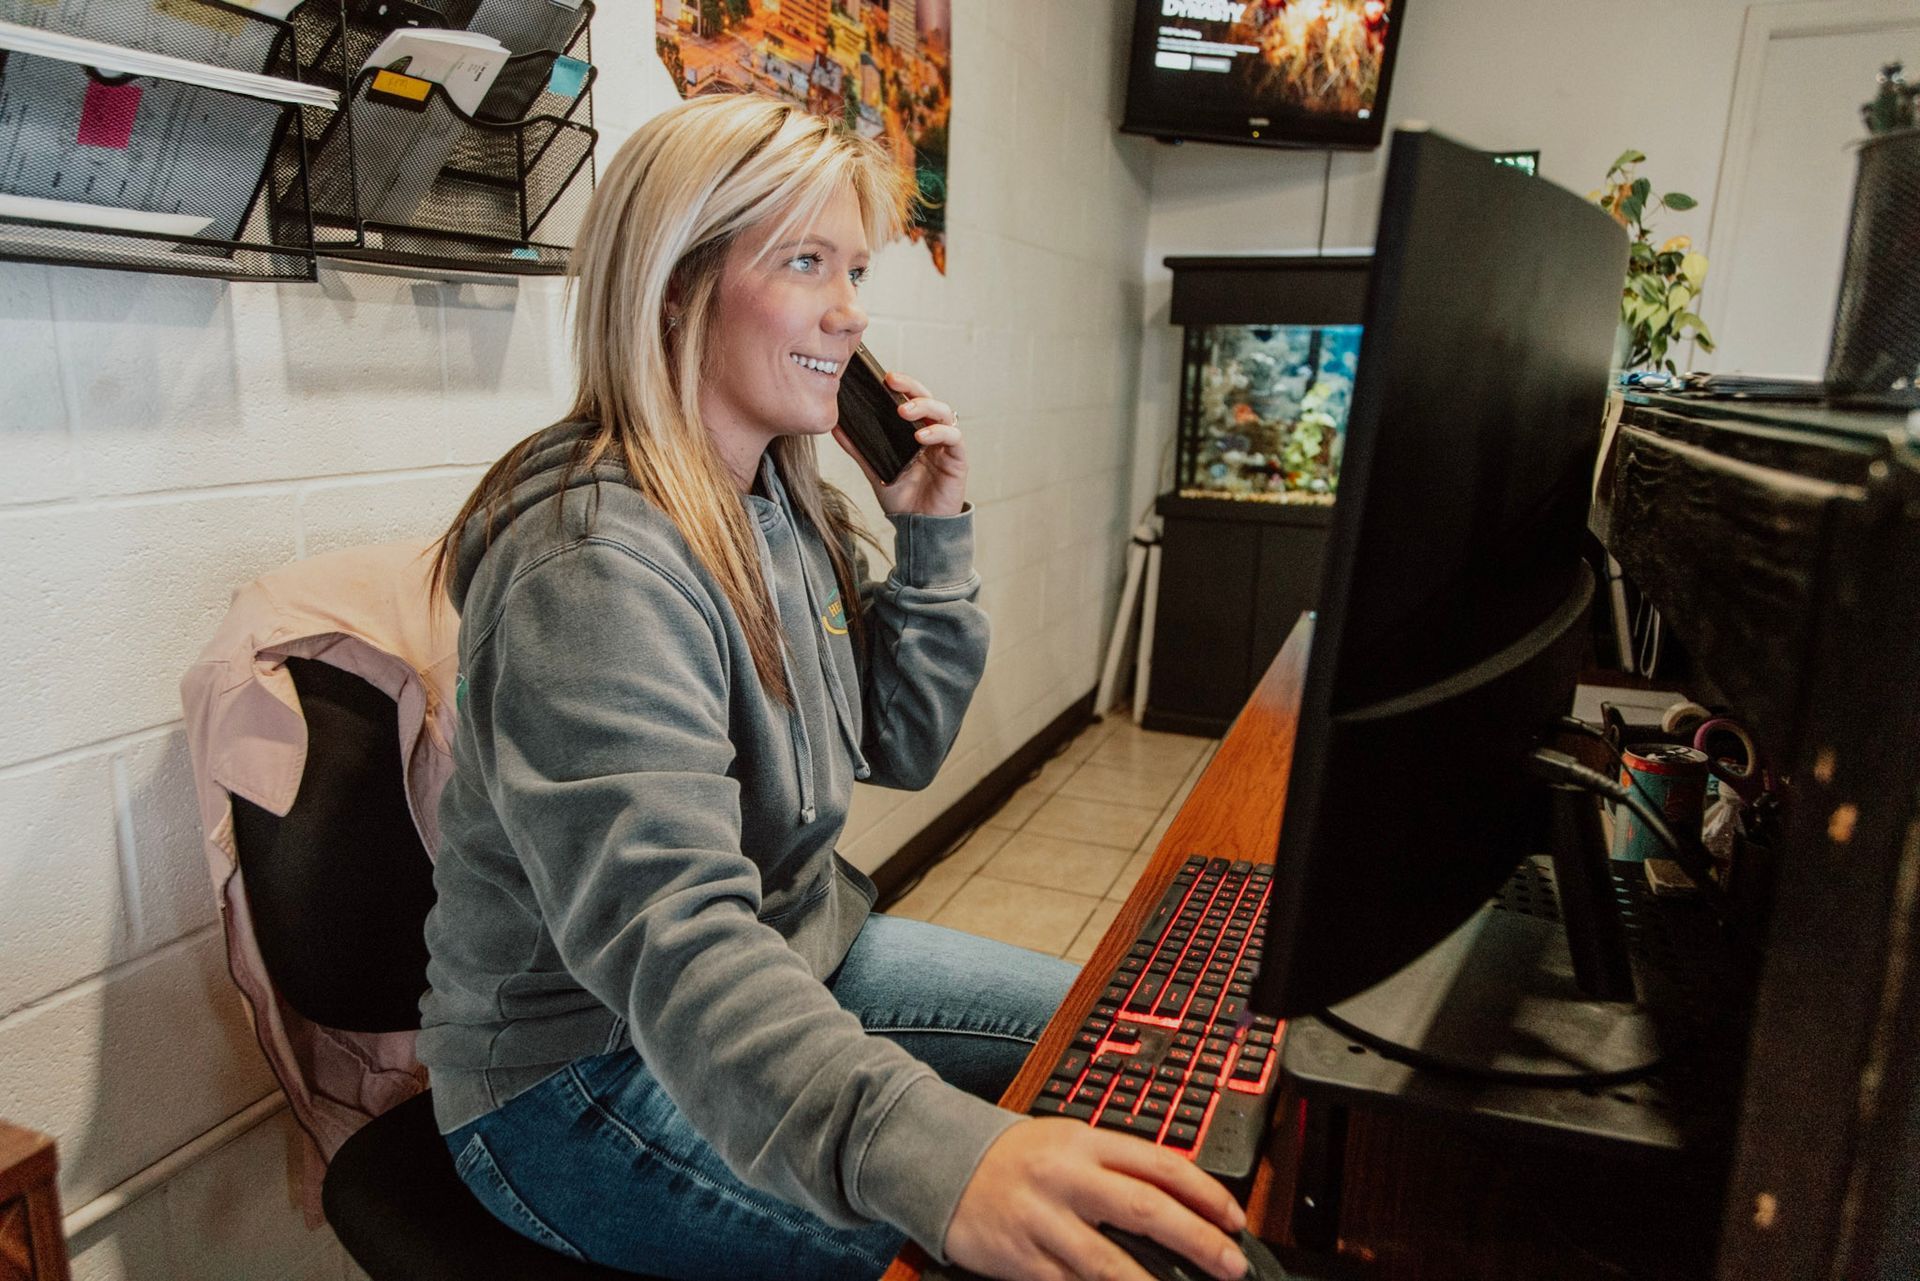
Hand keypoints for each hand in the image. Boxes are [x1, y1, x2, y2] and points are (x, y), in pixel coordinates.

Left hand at [831, 370, 966, 517]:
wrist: (918, 526)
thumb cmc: (902, 498)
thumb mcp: (875, 469)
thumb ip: (859, 448)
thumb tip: (835, 427)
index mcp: (915, 430)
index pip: (911, 399)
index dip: (901, 385)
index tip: (884, 377)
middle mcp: (932, 432)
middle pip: (928, 399)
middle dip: (911, 388)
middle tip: (892, 383)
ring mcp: (946, 444)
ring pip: (943, 412)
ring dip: (925, 407)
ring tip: (904, 411)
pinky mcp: (957, 459)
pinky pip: (954, 437)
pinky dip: (939, 432)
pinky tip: (921, 436)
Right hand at [944, 1118, 1249, 1280]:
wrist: (944, 1163)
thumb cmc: (1020, 1158)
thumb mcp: (1071, 1143)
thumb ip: (1119, 1168)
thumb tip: (1182, 1205)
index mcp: (1086, 1143)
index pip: (1160, 1164)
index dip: (1205, 1193)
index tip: (1233, 1220)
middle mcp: (1067, 1177)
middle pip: (1144, 1209)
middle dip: (1197, 1240)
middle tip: (1230, 1264)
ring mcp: (1042, 1219)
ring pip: (1108, 1261)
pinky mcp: (1019, 1256)